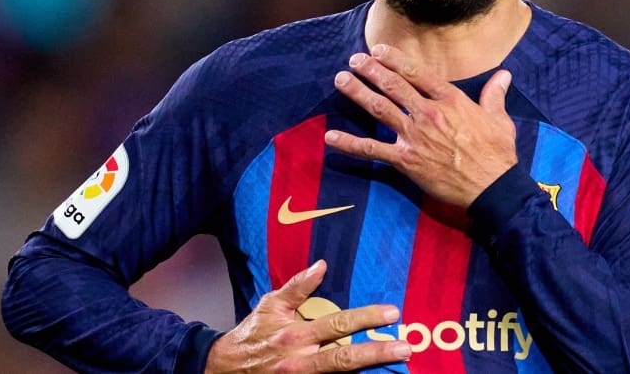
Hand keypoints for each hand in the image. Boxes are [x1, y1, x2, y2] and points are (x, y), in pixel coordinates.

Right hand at [204, 260, 410, 372]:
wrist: (223, 368)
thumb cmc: (252, 334)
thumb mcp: (272, 304)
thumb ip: (298, 286)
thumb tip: (321, 265)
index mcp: (296, 334)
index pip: (338, 324)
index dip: (366, 318)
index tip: (393, 313)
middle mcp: (301, 360)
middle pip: (345, 358)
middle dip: (378, 352)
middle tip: (406, 348)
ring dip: (369, 370)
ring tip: (397, 365)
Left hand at [325, 44, 517, 208]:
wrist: (492, 186)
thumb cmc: (497, 153)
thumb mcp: (499, 119)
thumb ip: (494, 94)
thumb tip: (504, 75)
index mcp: (450, 100)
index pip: (417, 72)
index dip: (394, 58)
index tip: (378, 50)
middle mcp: (429, 113)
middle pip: (393, 85)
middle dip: (370, 70)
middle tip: (354, 60)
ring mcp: (415, 136)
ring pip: (379, 109)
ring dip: (358, 93)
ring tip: (340, 80)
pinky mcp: (406, 160)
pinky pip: (372, 149)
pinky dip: (350, 143)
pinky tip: (330, 137)